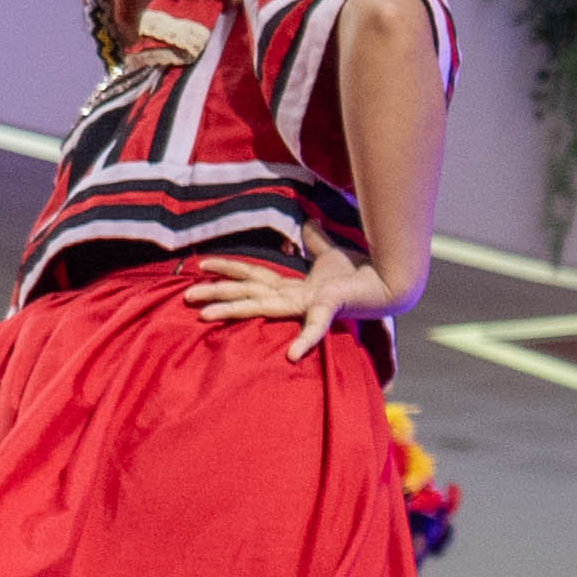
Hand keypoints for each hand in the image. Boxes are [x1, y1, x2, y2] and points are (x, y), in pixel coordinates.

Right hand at [190, 244, 399, 359]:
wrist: (389, 284)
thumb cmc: (361, 273)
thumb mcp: (330, 254)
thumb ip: (315, 239)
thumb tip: (307, 220)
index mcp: (292, 288)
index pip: (252, 278)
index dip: (228, 270)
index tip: (202, 265)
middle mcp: (294, 300)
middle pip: (247, 294)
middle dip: (216, 295)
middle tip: (186, 297)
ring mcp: (309, 307)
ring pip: (264, 308)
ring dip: (234, 312)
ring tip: (206, 317)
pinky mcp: (329, 309)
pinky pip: (316, 327)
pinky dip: (304, 340)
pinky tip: (292, 356)